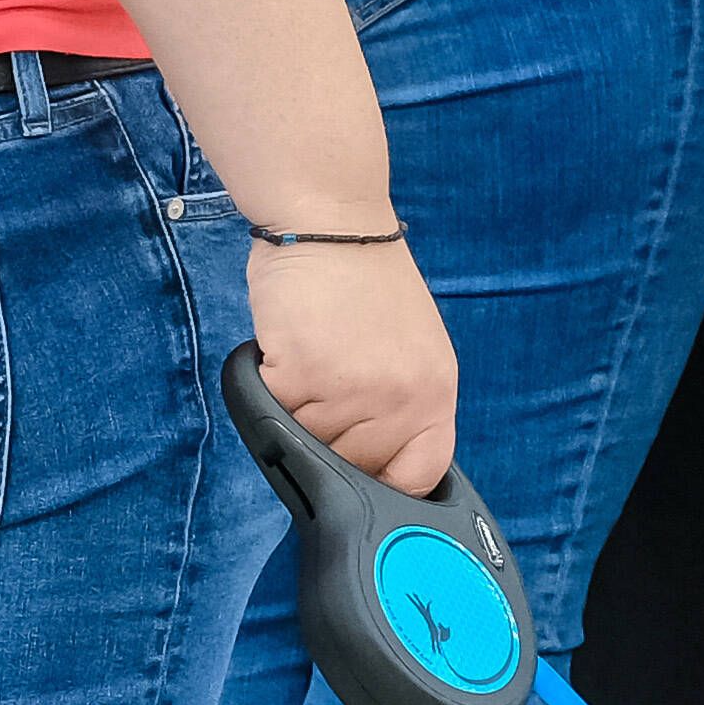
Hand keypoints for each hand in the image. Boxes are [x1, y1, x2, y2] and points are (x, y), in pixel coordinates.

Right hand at [249, 233, 461, 496]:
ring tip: (308, 358)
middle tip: (324, 384)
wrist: (331, 221)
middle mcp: (402, 401)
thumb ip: (399, 409)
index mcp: (435, 397)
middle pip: (352, 469)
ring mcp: (352, 393)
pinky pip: (274, 415)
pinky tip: (286, 348)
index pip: (417, 479)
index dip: (383, 483)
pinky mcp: (302, 376)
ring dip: (295, 412)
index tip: (361, 469)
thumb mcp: (411, 353)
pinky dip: (268, 387)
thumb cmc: (364, 281)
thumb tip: (371, 463)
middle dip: (329, 440)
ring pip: (307, 445)